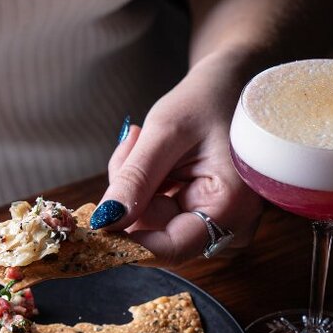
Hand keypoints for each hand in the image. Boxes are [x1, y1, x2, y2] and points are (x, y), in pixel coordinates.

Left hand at [94, 54, 263, 264]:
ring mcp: (218, 224)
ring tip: (145, 140)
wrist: (237, 83)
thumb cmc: (210, 99)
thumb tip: (105, 223)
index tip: (95, 220)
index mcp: (232, 207)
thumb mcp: (167, 132)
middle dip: (130, 196)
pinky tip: (155, 153)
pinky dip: (145, 186)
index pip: (170, 249)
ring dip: (135, 187)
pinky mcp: (204, 216)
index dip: (127, 241)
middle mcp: (230, 226)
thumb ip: (135, 180)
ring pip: (150, 224)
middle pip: (155, 234)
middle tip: (131, 144)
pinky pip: (157, 214)